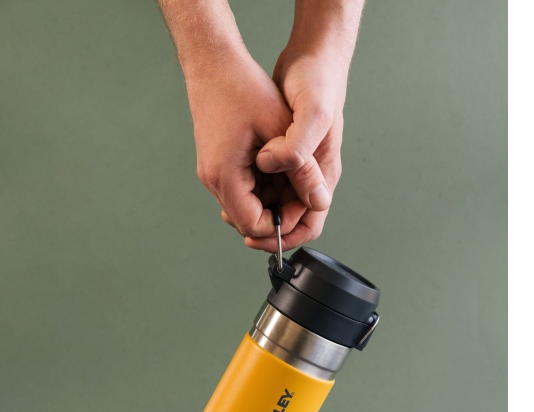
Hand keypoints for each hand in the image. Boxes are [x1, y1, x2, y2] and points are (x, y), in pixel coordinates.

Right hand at [185, 49, 310, 248]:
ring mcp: (213, 173)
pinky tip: (278, 164)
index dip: (281, 224)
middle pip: (248, 221)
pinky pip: (241, 189)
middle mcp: (213, 180)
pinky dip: (262, 185)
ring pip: (246, 206)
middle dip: (277, 211)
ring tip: (290, 173)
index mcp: (225, 176)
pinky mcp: (216, 165)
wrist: (212, 63)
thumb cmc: (242, 87)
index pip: (253, 226)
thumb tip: (320, 201)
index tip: (300, 205)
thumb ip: (302, 169)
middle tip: (299, 188)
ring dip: (271, 197)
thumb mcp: (280, 128)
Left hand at [251, 45, 348, 251]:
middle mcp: (312, 174)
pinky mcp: (282, 153)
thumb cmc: (318, 81)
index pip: (308, 223)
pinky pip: (266, 181)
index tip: (253, 236)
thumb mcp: (312, 116)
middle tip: (231, 217)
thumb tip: (289, 184)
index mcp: (324, 172)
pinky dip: (250, 185)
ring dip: (252, 204)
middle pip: (287, 217)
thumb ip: (301, 155)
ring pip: (273, 200)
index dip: (281, 235)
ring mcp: (296, 164)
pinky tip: (232, 177)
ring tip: (227, 200)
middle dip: (261, 223)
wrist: (312, 54)